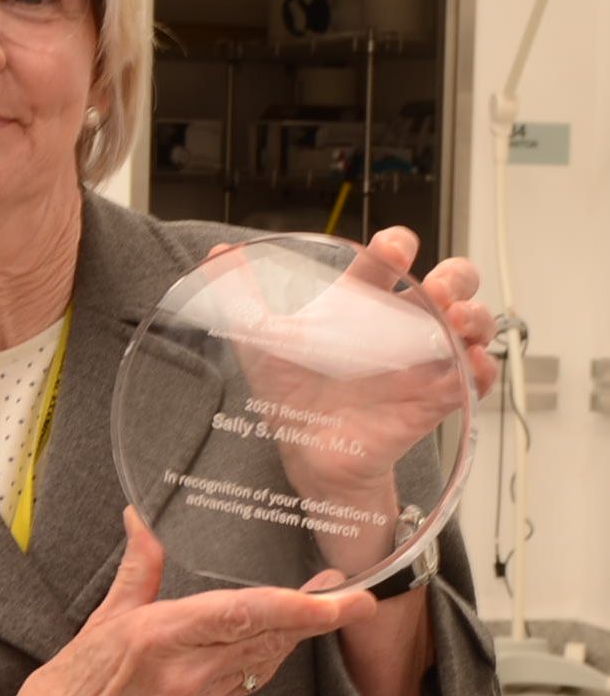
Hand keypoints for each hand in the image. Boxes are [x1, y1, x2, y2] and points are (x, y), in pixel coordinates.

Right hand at [7, 508, 375, 695]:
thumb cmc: (74, 680)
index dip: (295, 606)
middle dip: (319, 617)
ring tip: (331, 604)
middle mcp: (187, 673)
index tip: (335, 595)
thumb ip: (138, 566)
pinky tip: (286, 637)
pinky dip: (273, 655)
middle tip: (359, 595)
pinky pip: (249, 681)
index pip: (241, 616)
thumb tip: (141, 518)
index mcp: (159, 638)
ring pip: (265, 662)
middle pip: (269, 641)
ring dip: (301, 634)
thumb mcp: (104, 616)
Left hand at [207, 227, 495, 505]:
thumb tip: (215, 257)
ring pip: (472, 325)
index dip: (397, 246)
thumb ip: (241, 298)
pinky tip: (472, 367)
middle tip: (438, 287)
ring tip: (457, 323)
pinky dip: (481, 371)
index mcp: (362, 302)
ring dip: (476, 317)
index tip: (391, 248)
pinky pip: (472, 381)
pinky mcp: (432, 400)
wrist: (303, 449)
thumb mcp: (260, 340)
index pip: (391, 260)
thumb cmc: (290, 388)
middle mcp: (399, 325)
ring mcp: (422, 361)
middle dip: (456, 277)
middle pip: (451, 283)